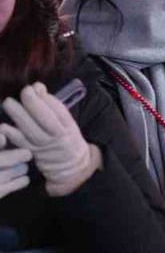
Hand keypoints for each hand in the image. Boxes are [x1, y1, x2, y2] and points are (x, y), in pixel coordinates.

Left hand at [1, 83, 99, 197]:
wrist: (70, 166)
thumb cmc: (66, 137)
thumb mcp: (67, 122)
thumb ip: (52, 105)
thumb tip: (37, 87)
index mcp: (69, 128)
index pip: (59, 111)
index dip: (45, 98)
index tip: (35, 87)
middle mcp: (57, 138)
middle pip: (45, 120)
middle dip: (32, 103)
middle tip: (24, 92)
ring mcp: (44, 146)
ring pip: (30, 130)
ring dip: (18, 115)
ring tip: (9, 103)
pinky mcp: (31, 153)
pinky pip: (20, 142)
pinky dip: (10, 133)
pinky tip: (3, 125)